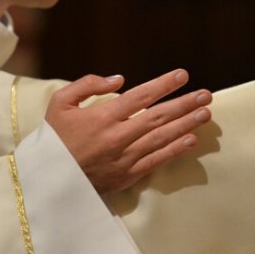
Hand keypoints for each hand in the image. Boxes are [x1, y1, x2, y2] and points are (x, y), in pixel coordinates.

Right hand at [46, 70, 212, 194]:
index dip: (164, 84)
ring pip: (162, 138)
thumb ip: (87, 85)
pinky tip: (192, 140)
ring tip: (206, 113)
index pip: (141, 96)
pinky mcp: (127, 175)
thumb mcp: (59, 103)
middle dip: (185, 103)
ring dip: (187, 124)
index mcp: (102, 116)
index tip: (183, 75)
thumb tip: (119, 80)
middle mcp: (118, 136)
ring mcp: (124, 157)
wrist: (47, 179)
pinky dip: (175, 150)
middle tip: (207, 94)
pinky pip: (157, 161)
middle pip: (159, 116)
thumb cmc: (54, 138)